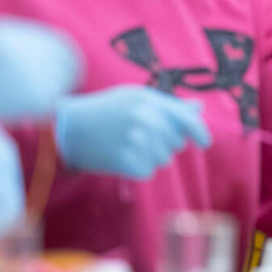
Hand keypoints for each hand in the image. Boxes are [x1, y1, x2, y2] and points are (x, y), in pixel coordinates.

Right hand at [54, 86, 210, 178]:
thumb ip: (168, 105)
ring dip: (151, 157)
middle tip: (140, 137)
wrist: (66, 128)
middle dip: (164, 143)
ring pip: (163, 159)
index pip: (186, 119)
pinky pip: (147, 172)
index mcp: (149, 101)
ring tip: (127, 145)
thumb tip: (199, 109)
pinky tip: (122, 158)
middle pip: (176, 143)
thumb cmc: (104, 111)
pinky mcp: (124, 160)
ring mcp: (135, 140)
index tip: (205, 143)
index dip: (199, 132)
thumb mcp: (135, 99)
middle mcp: (145, 119)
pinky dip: (138, 168)